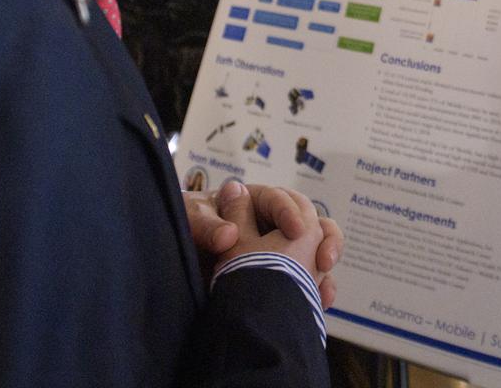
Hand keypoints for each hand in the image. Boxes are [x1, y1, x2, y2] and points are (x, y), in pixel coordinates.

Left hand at [184, 183, 343, 306]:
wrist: (174, 262)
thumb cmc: (186, 228)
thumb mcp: (192, 221)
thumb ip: (206, 226)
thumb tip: (228, 235)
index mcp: (254, 201)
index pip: (280, 200)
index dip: (290, 213)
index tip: (296, 231)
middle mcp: (273, 222)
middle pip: (312, 222)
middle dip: (323, 238)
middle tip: (324, 260)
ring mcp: (281, 249)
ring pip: (316, 249)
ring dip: (325, 264)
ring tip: (325, 287)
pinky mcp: (283, 274)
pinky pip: (308, 278)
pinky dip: (318, 288)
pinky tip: (322, 302)